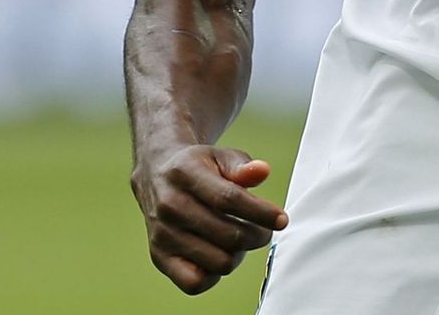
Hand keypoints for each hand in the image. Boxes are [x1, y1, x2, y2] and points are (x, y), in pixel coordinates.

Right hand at [131, 144, 287, 294]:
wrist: (157, 175)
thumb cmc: (197, 166)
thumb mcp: (219, 156)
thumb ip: (242, 165)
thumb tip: (262, 172)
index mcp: (185, 174)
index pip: (229, 200)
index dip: (260, 212)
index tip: (281, 219)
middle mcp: (170, 206)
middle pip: (228, 235)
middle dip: (257, 236)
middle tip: (263, 230)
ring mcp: (162, 235)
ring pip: (218, 262)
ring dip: (239, 254)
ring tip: (240, 239)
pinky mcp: (159, 257)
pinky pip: (195, 283)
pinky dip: (215, 275)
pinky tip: (220, 254)